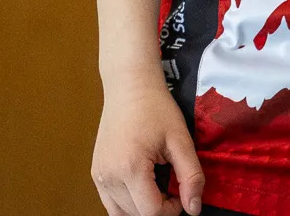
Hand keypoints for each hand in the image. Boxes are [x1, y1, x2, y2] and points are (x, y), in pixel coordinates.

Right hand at [92, 76, 203, 215]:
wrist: (129, 86)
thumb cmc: (156, 107)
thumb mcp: (180, 140)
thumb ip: (190, 176)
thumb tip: (193, 208)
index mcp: (130, 168)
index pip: (151, 212)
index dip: (172, 209)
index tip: (181, 191)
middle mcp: (108, 177)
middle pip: (136, 214)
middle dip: (158, 207)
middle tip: (171, 185)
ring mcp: (98, 176)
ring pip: (121, 213)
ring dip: (142, 207)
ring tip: (157, 184)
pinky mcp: (95, 173)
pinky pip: (110, 203)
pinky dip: (128, 202)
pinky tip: (142, 184)